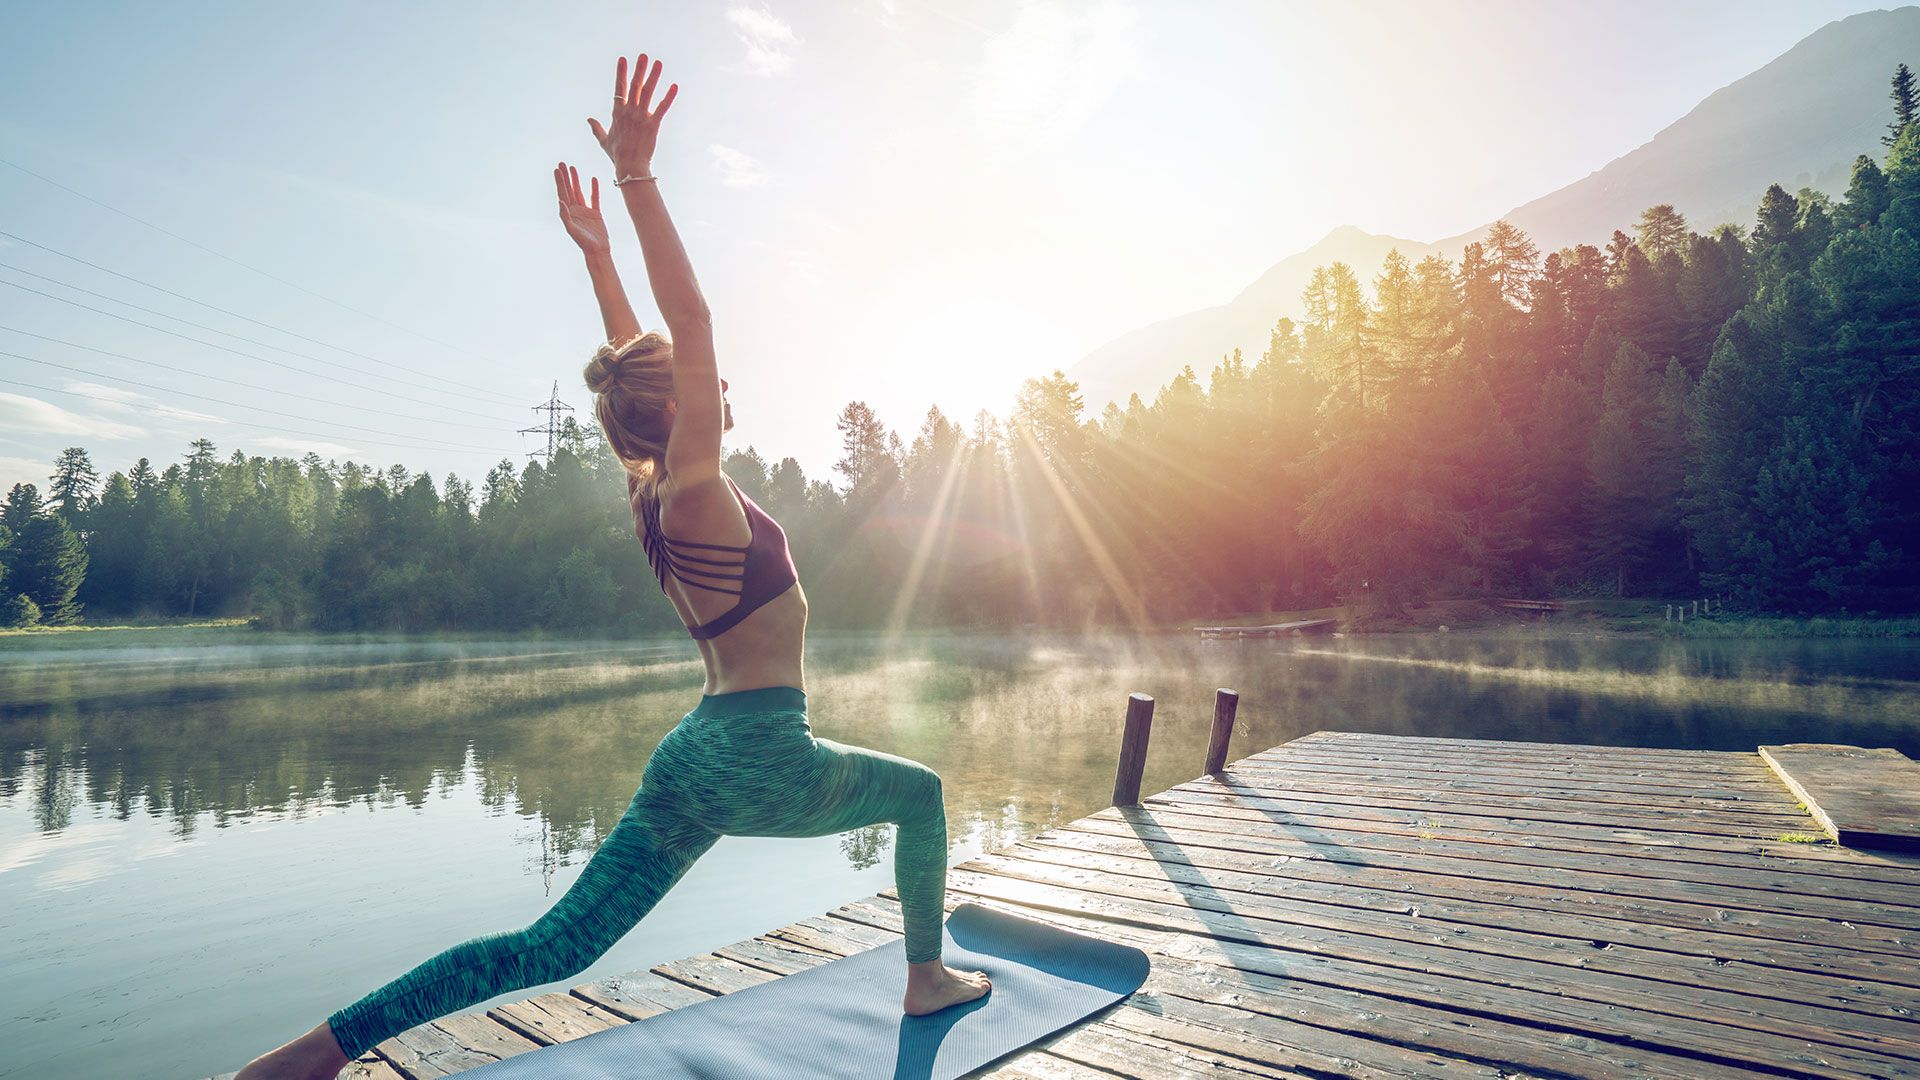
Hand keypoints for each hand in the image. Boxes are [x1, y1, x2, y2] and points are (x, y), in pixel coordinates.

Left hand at [553, 162, 609, 255]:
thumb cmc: (584, 243)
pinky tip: (593, 179)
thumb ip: (565, 216)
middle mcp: (575, 210)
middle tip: (562, 163)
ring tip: (573, 168)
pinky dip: (594, 189)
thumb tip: (560, 201)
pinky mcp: (596, 213)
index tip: (557, 170)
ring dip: (576, 180)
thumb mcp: (572, 230)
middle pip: (569, 189)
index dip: (560, 181)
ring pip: (579, 191)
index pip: (562, 193)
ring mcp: (585, 211)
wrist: (597, 251)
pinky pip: (594, 198)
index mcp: (568, 213)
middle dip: (565, 177)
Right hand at [588, 54, 677, 177]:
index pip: (619, 88)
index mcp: (617, 112)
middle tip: (643, 56)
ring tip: (658, 63)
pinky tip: (675, 86)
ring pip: (648, 92)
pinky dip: (668, 97)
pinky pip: (662, 108)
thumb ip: (596, 128)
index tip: (623, 59)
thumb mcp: (603, 140)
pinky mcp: (652, 125)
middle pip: (635, 85)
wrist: (630, 166)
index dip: (621, 73)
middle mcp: (629, 111)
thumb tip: (588, 119)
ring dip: (653, 76)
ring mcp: (641, 117)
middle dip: (639, 69)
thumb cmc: (617, 155)